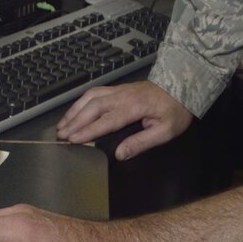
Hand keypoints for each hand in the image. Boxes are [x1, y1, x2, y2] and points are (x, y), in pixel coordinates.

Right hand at [55, 80, 192, 159]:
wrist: (182, 87)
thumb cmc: (175, 111)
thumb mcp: (165, 131)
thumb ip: (141, 142)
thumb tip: (119, 154)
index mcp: (134, 107)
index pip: (106, 119)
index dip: (88, 130)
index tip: (73, 139)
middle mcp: (122, 95)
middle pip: (93, 106)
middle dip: (74, 121)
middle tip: (60, 135)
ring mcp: (119, 90)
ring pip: (90, 97)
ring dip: (74, 111)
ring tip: (62, 125)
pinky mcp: (118, 89)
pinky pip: (94, 92)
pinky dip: (81, 102)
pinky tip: (74, 111)